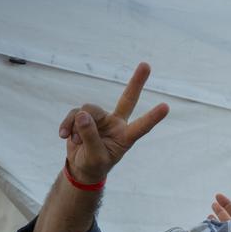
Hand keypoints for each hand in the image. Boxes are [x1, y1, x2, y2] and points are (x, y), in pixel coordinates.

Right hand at [58, 62, 168, 183]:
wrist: (81, 166)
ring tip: (76, 141)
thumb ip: (90, 136)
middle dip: (136, 82)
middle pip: (127, 99)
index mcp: (125, 137)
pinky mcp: (85, 116)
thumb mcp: (94, 157)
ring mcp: (101, 118)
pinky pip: (75, 114)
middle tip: (146, 65)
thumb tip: (82, 114)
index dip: (152, 117)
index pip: (141, 126)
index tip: (166, 107)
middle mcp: (116, 123)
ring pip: (89, 109)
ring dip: (77, 125)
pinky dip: (67, 124)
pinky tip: (64, 135)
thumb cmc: (94, 164)